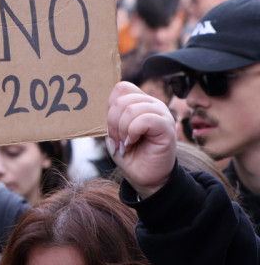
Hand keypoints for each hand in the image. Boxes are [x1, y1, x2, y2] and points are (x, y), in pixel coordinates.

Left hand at [107, 81, 177, 198]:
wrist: (145, 176)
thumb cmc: (130, 154)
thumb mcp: (114, 133)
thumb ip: (109, 117)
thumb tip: (98, 107)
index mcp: (140, 102)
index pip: (121, 88)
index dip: (110, 107)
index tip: (111, 128)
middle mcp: (152, 104)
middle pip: (122, 98)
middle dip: (112, 123)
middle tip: (117, 140)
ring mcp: (161, 113)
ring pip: (131, 109)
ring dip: (121, 130)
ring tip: (125, 144)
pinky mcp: (167, 126)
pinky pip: (144, 119)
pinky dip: (132, 133)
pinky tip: (132, 144)